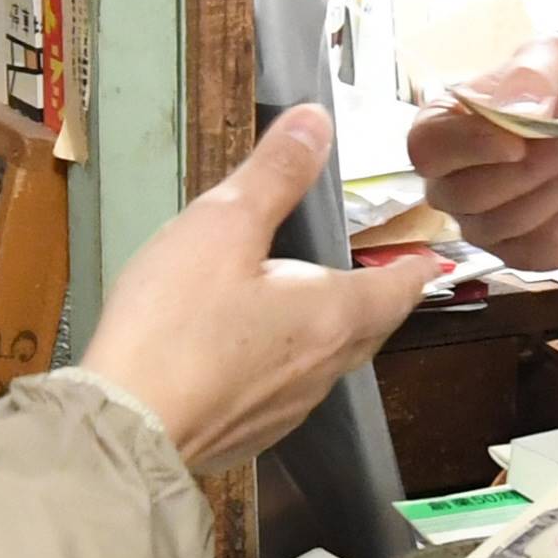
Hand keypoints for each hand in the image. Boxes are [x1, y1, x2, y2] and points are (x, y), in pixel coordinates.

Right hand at [81, 106, 438, 468]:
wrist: (125, 427)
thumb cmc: (176, 320)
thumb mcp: (223, 226)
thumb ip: (274, 173)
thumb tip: (319, 121)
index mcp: (331, 315)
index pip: (397, 290)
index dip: (415, 269)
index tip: (431, 260)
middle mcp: (321, 368)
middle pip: (369, 331)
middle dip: (378, 303)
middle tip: (380, 281)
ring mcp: (284, 410)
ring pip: (326, 365)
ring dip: (331, 336)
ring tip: (316, 310)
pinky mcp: (245, 436)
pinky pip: (282, 394)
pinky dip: (283, 367)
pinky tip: (251, 358)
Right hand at [405, 35, 557, 275]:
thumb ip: (533, 73)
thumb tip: (515, 110)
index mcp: (445, 126)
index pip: (427, 147)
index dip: (467, 147)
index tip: (517, 142)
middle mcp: (453, 182)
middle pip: (471, 195)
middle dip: (540, 165)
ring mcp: (486, 224)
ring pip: (514, 221)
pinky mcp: (525, 253)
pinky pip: (549, 243)